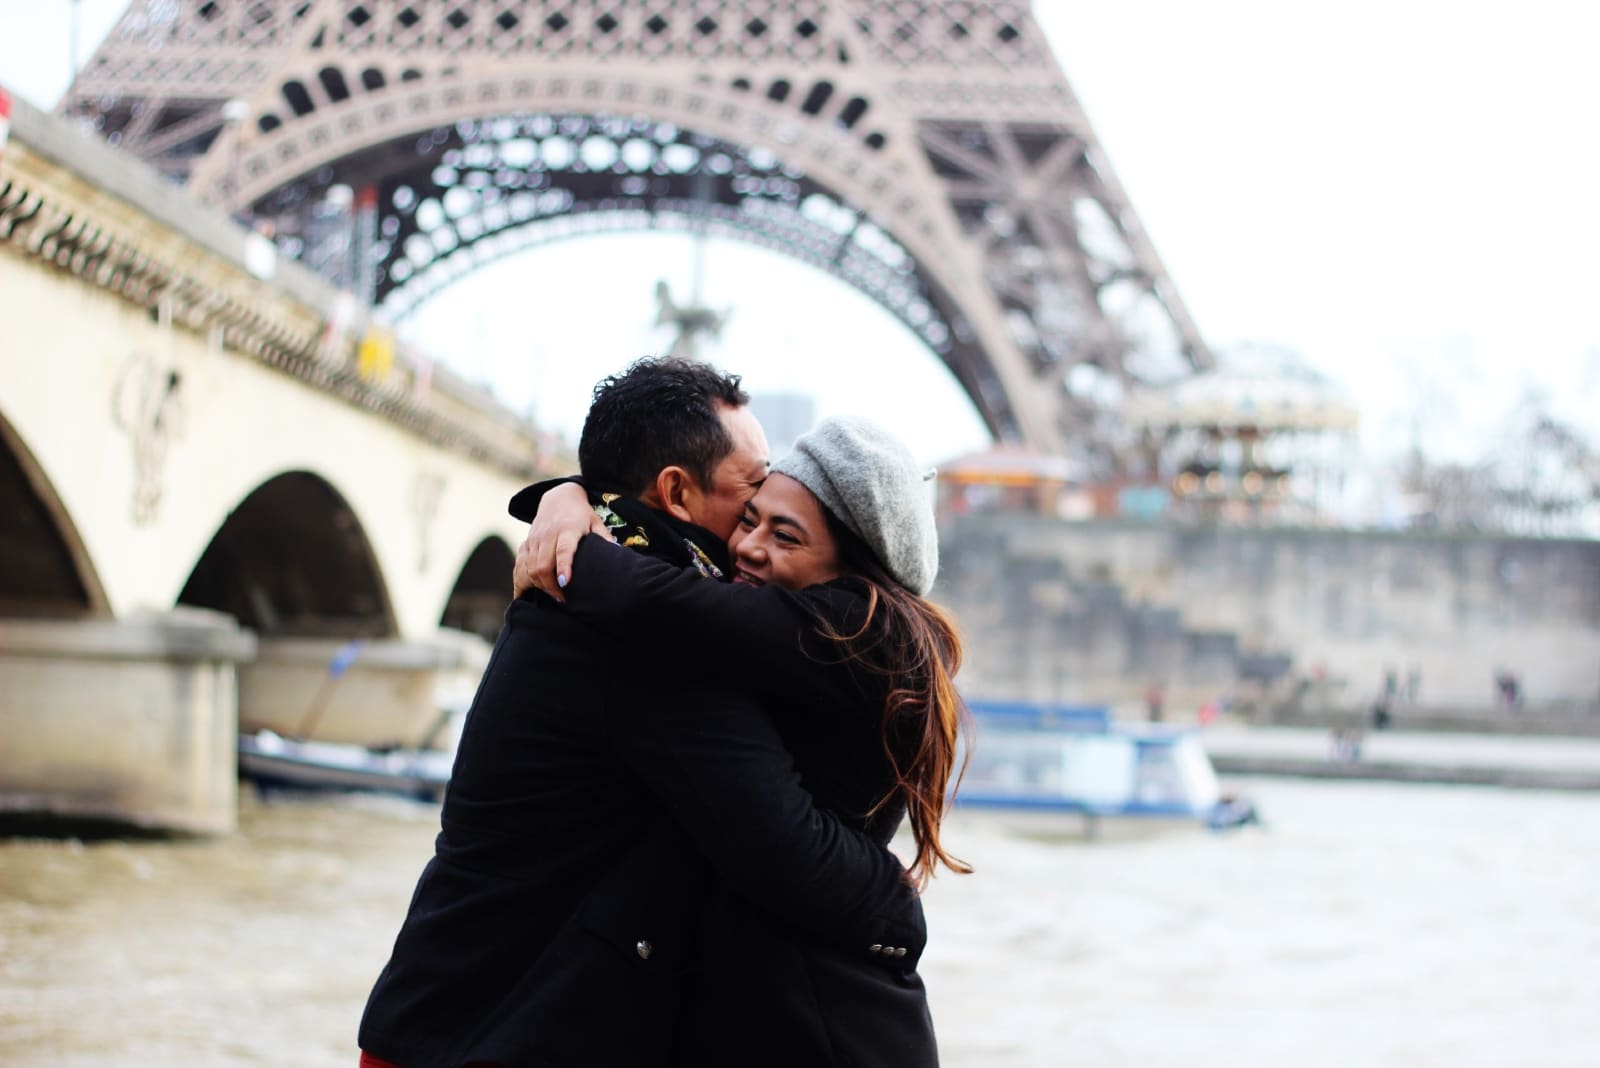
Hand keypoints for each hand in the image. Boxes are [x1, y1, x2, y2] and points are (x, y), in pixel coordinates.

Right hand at [513, 482, 612, 601]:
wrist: (559, 497)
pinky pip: (519, 565)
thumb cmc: (582, 514)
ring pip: (528, 568)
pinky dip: (521, 581)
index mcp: (567, 529)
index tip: (565, 583)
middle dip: (550, 586)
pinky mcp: (526, 543)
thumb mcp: (596, 522)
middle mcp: (548, 535)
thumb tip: (618, 553)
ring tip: (551, 597)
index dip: (563, 567)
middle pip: (542, 565)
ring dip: (537, 586)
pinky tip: (526, 593)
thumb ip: (605, 537)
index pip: (563, 550)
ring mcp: (534, 539)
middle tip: (562, 600)